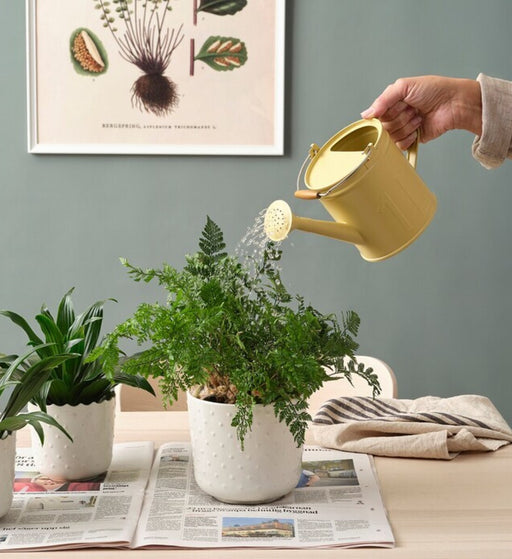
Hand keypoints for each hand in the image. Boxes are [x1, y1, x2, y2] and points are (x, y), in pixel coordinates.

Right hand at [361, 75, 481, 149]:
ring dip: (406, 126)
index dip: (385, 112)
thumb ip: (383, 99)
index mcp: (393, 101)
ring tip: (418, 117)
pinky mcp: (412, 140)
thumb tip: (366, 114)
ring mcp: (404, 128)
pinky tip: (417, 129)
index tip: (396, 106)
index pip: (377, 114)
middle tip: (411, 109)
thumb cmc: (435, 90)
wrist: (454, 104)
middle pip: (383, 126)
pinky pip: (400, 146)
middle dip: (399, 117)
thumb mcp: (405, 86)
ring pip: (391, 137)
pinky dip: (408, 139)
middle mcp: (397, 115)